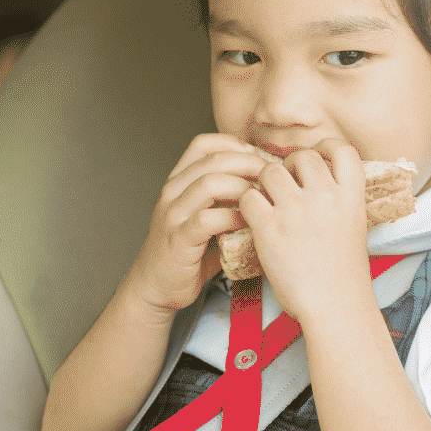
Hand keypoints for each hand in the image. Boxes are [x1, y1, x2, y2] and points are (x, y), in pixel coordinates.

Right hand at [129, 134, 268, 314]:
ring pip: (209, 184)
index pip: (205, 144)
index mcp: (178, 180)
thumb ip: (227, 197)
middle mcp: (172, 191)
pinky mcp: (178, 240)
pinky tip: (248, 222)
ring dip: (243, 187)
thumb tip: (269, 182)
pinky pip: (208, 220)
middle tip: (273, 176)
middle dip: (249, 163)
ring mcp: (172, 215)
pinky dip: (233, 217)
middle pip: (213, 160)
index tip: (261, 159)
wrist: (157, 286)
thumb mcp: (205, 214)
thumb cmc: (189, 251)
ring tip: (263, 198)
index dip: (237, 145)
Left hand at [238, 138, 370, 322]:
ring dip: (265, 183)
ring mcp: (296, 210)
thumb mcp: (353, 226)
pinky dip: (248, 204)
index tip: (316, 157)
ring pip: (270, 171)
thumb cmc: (343, 273)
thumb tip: (319, 181)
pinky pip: (249, 197)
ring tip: (268, 202)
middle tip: (286, 184)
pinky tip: (255, 218)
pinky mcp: (269, 227)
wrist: (334, 305)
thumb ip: (339, 200)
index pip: (342, 149)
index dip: (326, 147)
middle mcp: (324, 196)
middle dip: (290, 166)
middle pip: (302, 156)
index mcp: (351, 195)